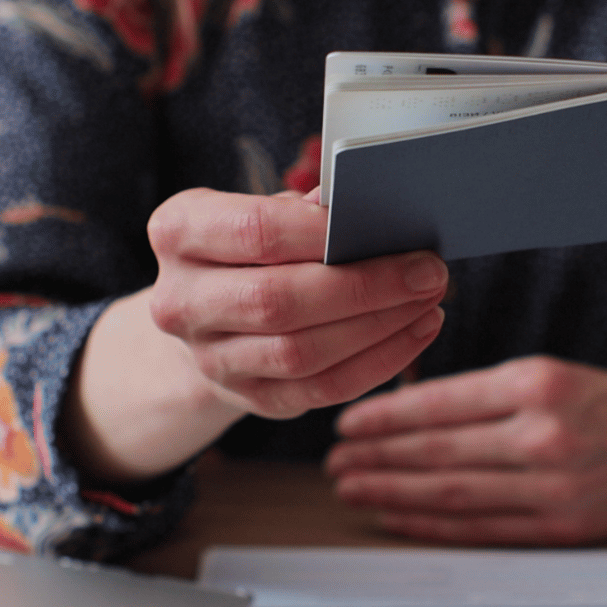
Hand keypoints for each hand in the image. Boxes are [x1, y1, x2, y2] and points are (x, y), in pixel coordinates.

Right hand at [145, 187, 447, 419]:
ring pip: (302, 353)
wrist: (206, 315)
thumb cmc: (246, 248)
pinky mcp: (248, 398)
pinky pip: (321, 389)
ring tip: (429, 301)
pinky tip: (415, 333)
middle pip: (278, 301)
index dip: (323, 232)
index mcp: (177, 232)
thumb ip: (303, 210)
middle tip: (428, 271)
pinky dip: (378, 362)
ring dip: (379, 327)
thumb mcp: (257, 210)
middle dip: (365, 286)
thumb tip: (362, 208)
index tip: (384, 225)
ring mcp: (210, 359)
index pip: (255, 232)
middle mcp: (180, 301)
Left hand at [325, 356, 606, 544]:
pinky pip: (480, 528)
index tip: (348, 423)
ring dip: (393, 492)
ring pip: (452, 491)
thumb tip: (413, 409)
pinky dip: (432, 523)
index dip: (386, 417)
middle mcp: (541, 433)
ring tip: (352, 489)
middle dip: (377, 458)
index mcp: (536, 383)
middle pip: (438, 450)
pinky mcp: (560, 526)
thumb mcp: (556, 374)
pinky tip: (398, 516)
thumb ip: (490, 392)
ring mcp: (551, 485)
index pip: (441, 402)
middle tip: (334, 462)